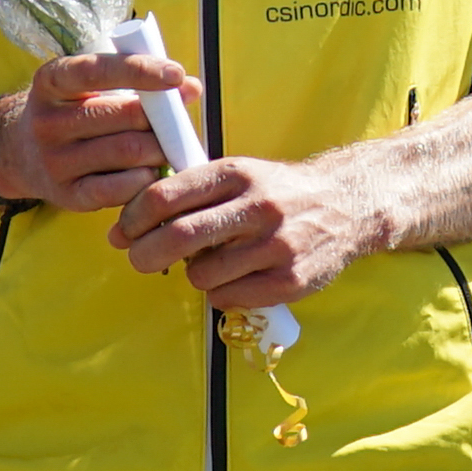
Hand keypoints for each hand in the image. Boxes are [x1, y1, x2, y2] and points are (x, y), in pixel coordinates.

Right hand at [6, 52, 203, 212]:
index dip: (140, 70)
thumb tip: (191, 88)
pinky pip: (117, 189)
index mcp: (52, 81)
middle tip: (176, 123)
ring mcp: (54, 160)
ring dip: (158, 149)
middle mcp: (47, 121)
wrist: (22, 154)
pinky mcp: (66, 195)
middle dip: (159, 119)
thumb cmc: (74, 111)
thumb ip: (139, 84)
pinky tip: (151, 173)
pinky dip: (144, 180)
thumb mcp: (91, 87)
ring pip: (126, 152)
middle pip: (122, 116)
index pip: (97, 70)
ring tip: (167, 147)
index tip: (177, 74)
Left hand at [109, 153, 386, 306]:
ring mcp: (276, 245)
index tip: (123, 231)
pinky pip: (228, 297)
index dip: (133, 217)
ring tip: (206, 264)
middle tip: (137, 258)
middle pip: (179, 236)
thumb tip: (129, 225)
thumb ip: (191, 193)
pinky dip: (219, 293)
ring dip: (192, 274)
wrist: (349, 205)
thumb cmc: (278, 192)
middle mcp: (257, 206)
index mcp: (237, 173)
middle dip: (144, 253)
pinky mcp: (290, 280)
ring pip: (202, 274)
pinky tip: (233, 278)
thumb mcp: (240, 175)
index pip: (166, 195)